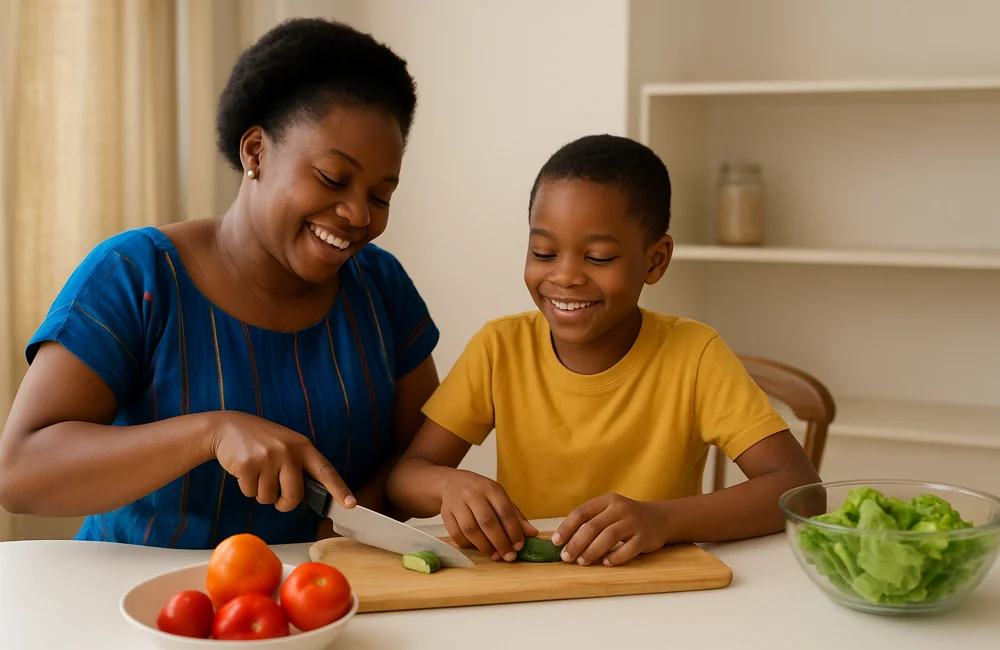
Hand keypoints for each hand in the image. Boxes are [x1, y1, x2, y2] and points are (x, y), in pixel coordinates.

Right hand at [209, 411, 354, 512]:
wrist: (227, 427)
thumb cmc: (261, 441)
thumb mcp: (286, 445)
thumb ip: (300, 466)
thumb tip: (313, 495)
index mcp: (303, 446)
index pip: (325, 471)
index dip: (339, 489)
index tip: (351, 504)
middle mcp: (288, 451)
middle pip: (294, 496)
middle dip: (284, 503)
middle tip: (277, 495)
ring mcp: (268, 457)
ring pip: (269, 498)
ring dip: (261, 493)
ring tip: (257, 472)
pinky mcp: (247, 464)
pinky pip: (251, 493)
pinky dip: (247, 488)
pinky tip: (245, 470)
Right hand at [440, 470, 537, 561]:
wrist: (453, 483)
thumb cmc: (482, 494)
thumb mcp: (500, 499)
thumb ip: (516, 517)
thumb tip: (532, 534)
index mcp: (491, 488)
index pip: (504, 510)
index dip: (513, 530)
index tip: (519, 546)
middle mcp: (473, 493)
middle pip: (487, 521)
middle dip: (500, 542)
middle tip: (509, 556)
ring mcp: (457, 503)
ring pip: (470, 529)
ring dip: (484, 546)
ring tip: (495, 555)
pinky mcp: (445, 513)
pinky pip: (456, 534)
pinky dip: (468, 545)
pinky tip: (478, 548)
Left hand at [552, 494, 667, 566]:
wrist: (660, 518)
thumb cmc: (626, 518)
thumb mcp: (609, 512)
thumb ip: (591, 522)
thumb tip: (565, 541)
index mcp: (607, 501)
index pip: (582, 512)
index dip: (567, 527)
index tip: (556, 542)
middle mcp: (620, 508)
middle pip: (593, 526)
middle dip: (576, 543)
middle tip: (566, 557)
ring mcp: (634, 522)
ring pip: (609, 537)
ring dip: (592, 551)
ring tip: (582, 562)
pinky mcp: (645, 537)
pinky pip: (628, 549)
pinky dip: (615, 557)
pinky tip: (606, 563)